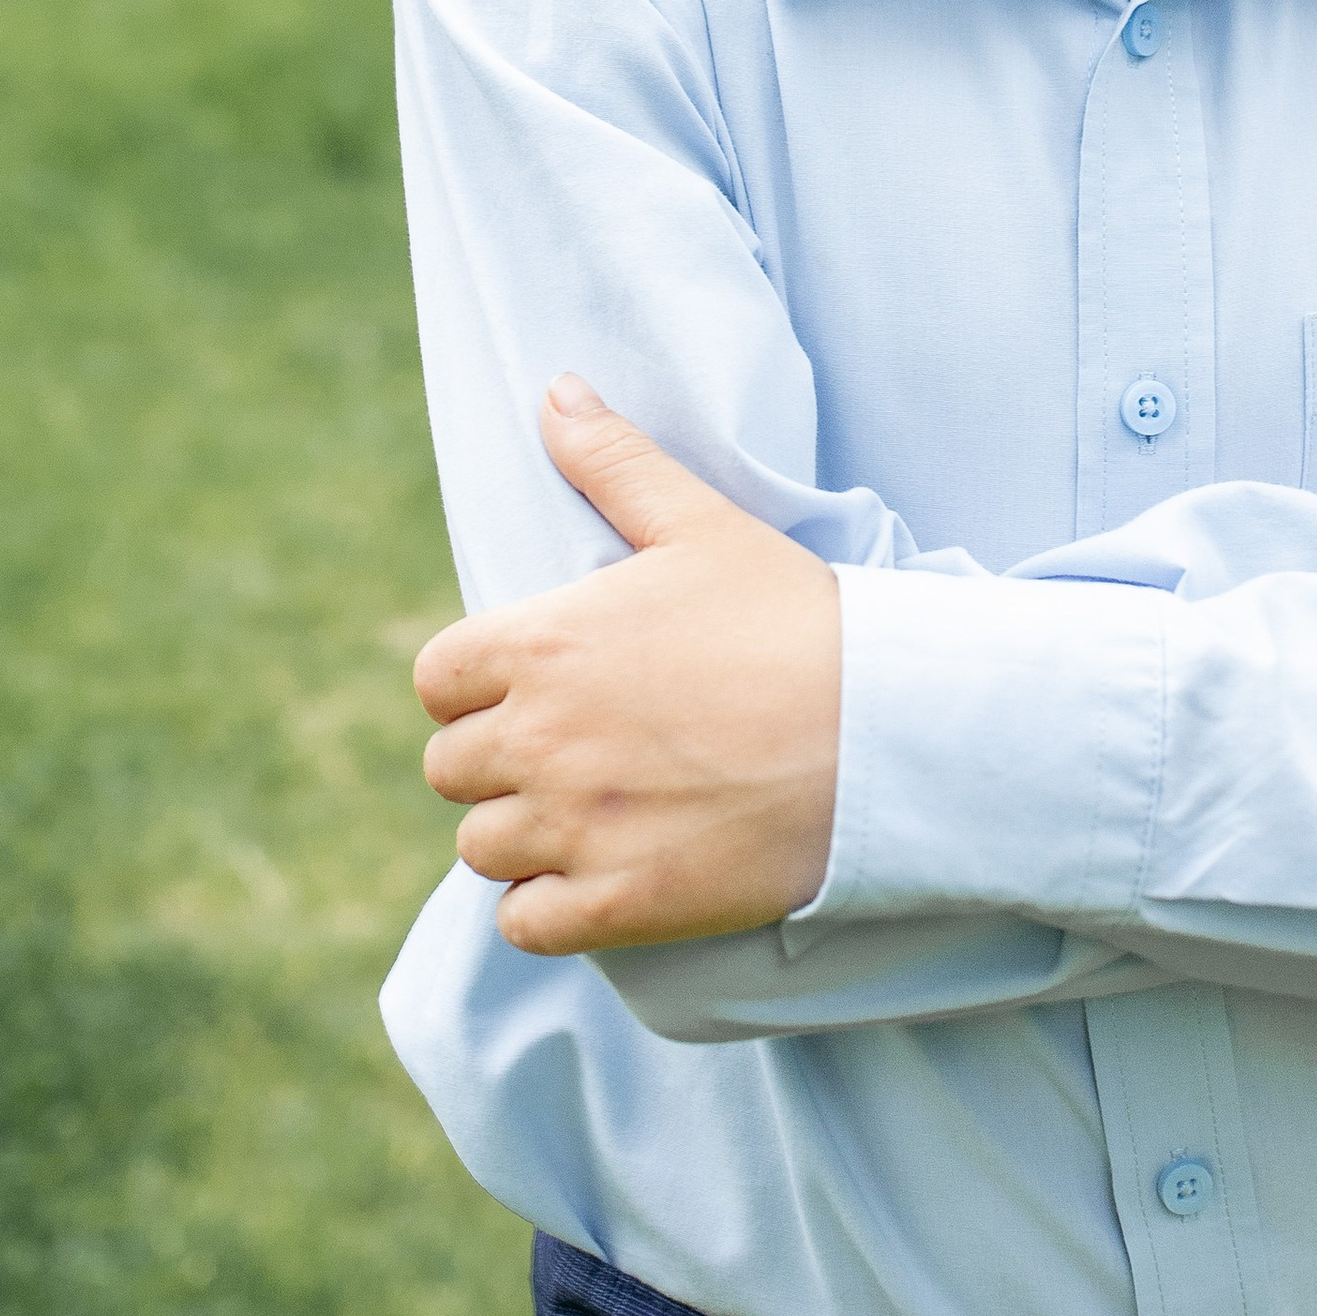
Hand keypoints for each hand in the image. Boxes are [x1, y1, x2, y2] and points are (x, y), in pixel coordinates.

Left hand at [415, 376, 842, 956]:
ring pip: (479, 849)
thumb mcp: (699, 523)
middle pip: (449, 769)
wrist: (880, 728)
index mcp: (543, 641)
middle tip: (569, 751)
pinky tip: (599, 876)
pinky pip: (523, 924)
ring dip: (521, 836)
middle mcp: (539, 737)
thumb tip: (554, 391)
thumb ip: (613, 459)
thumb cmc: (791, 616)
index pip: (436, 679)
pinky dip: (546, 909)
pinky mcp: (617, 904)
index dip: (475, 684)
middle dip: (496, 759)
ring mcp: (574, 827)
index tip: (528, 688)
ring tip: (589, 813)